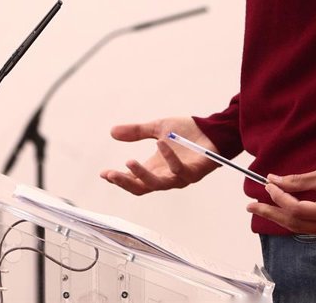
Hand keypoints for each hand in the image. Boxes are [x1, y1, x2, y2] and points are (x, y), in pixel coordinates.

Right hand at [99, 117, 219, 195]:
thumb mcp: (157, 128)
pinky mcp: (194, 172)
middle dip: (124, 182)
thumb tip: (112, 132)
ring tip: (129, 162)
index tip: (103, 173)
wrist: (212, 129)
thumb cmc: (188, 132)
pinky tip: (160, 143)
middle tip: (110, 174)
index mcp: (155, 168)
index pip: (133, 180)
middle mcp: (166, 176)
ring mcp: (180, 176)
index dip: (118, 179)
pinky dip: (169, 157)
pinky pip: (179, 169)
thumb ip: (136, 132)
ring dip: (142, 175)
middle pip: (141, 188)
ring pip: (158, 184)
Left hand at [246, 160, 315, 234]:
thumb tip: (273, 181)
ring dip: (279, 217)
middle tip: (251, 206)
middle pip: (295, 224)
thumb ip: (296, 181)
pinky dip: (292, 219)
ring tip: (260, 208)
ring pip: (300, 228)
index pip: (297, 209)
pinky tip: (279, 211)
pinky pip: (308, 227)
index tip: (267, 185)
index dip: (279, 198)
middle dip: (271, 214)